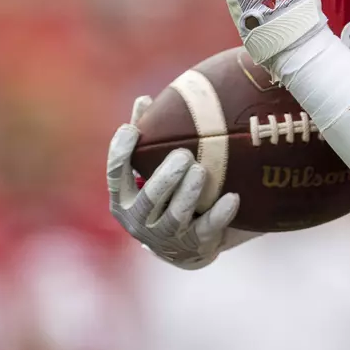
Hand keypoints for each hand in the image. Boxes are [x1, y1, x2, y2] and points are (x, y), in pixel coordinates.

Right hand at [107, 95, 254, 269]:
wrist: (184, 249)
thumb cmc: (163, 197)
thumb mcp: (147, 173)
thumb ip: (145, 140)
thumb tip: (143, 99)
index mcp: (123, 200)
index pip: (116, 175)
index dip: (121, 152)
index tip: (132, 130)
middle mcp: (140, 220)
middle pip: (150, 197)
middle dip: (166, 176)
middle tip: (183, 155)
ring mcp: (167, 236)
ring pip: (177, 214)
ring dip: (189, 192)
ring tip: (201, 169)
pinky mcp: (196, 244)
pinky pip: (209, 228)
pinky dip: (221, 213)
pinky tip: (232, 197)